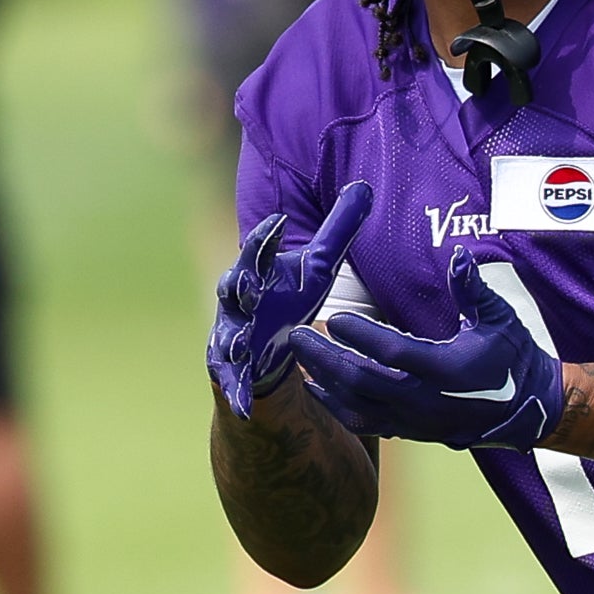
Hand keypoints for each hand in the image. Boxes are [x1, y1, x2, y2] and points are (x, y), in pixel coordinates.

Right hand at [207, 180, 373, 416]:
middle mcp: (238, 303)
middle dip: (238, 285)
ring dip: (232, 341)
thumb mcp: (319, 267)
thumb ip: (339, 230)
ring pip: (228, 336)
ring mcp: (232, 337)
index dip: (266, 237)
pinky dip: (238, 394)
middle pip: (234, 289)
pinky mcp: (233, 371)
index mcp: (257, 272)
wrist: (264, 350)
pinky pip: (233, 383)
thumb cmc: (290, 301)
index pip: (258, 250)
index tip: (279, 223)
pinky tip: (245, 406)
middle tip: (246, 283)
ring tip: (240, 346)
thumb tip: (366, 186)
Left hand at [291, 248, 565, 450]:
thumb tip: (458, 255)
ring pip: (358, 407)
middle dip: (326, 359)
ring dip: (325, 383)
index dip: (360, 335)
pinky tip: (318, 388)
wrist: (529, 408)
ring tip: (300, 361)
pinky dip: (338, 406)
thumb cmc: (514, 356)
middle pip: (363, 382)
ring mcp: (418, 422)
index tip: (334, 317)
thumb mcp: (499, 318)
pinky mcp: (412, 432)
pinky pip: (367, 423)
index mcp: (448, 371)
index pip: (393, 352)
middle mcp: (428, 402)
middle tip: (297, 337)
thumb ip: (473, 288)